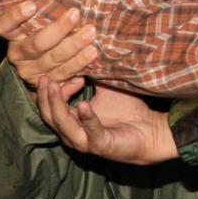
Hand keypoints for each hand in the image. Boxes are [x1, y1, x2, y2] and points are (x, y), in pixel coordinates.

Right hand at [0, 1, 97, 86]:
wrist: (37, 63)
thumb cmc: (40, 30)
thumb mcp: (34, 20)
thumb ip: (39, 12)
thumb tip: (46, 1)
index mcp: (11, 36)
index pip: (4, 25)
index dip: (15, 16)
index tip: (31, 5)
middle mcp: (17, 55)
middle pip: (38, 44)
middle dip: (59, 29)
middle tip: (76, 14)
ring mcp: (29, 72)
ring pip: (53, 61)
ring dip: (75, 49)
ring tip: (91, 36)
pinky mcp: (43, 85)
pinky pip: (62, 77)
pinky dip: (78, 68)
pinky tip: (90, 59)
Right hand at [35, 76, 178, 164]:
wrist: (152, 130)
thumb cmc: (128, 111)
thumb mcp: (104, 88)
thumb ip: (91, 76)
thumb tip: (81, 53)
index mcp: (72, 121)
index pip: (51, 106)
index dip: (54, 89)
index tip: (72, 74)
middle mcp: (73, 134)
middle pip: (49, 116)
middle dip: (45, 96)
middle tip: (46, 78)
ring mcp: (86, 142)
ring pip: (62, 125)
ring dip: (57, 105)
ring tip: (56, 87)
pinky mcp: (101, 146)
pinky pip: (90, 132)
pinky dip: (87, 118)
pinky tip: (84, 105)